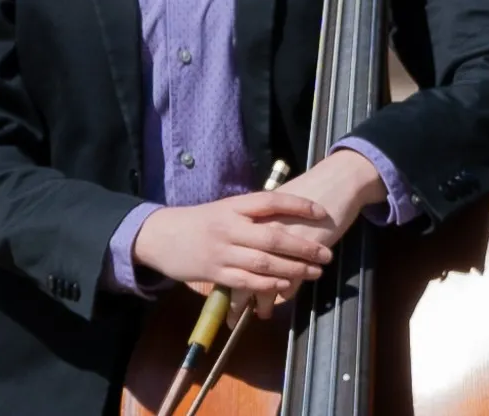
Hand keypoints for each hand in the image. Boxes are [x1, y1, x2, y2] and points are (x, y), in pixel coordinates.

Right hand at [131, 191, 333, 298]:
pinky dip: (269, 285)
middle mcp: (230, 227)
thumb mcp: (225, 209)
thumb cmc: (200, 222)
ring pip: (264, 262)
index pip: (271, 202)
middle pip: (273, 236)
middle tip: (326, 254)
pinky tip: (286, 287)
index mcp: (234, 206)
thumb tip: (286, 216)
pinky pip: (247, 281)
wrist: (162, 236)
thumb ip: (251, 214)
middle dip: (303, 246)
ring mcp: (223, 252)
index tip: (321, 212)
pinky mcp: (216, 274)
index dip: (298, 205)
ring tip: (314, 272)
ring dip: (293, 269)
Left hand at [228, 150, 387, 323]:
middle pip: (244, 271)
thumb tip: (244, 244)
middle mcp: (264, 230)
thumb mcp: (277, 205)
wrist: (336, 181)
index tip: (219, 295)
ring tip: (262, 315)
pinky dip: (286, 292)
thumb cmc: (307, 190)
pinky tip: (284, 297)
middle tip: (234, 319)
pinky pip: (291, 281)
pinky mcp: (305, 252)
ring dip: (263, 302)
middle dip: (239, 300)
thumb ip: (260, 222)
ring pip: (266, 281)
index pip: (230, 253)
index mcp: (252, 216)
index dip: (224, 276)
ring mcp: (284, 242)